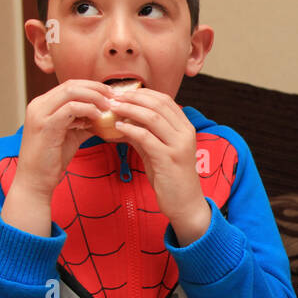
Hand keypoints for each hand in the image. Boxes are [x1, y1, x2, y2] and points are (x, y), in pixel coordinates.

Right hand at [3, 80, 112, 235]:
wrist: (35, 182)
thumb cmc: (52, 160)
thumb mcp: (71, 135)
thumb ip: (84, 122)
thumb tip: (105, 115)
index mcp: (43, 104)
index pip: (70, 85)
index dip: (93, 87)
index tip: (112, 95)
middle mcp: (39, 104)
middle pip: (72, 84)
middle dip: (97, 88)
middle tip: (116, 97)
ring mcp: (40, 114)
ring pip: (71, 92)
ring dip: (95, 97)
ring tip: (110, 107)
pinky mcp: (45, 126)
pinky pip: (71, 109)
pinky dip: (88, 110)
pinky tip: (99, 118)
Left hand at [106, 86, 211, 244]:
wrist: (185, 204)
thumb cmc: (171, 178)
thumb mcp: (159, 151)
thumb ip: (146, 135)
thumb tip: (125, 120)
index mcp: (185, 128)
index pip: (164, 100)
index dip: (142, 93)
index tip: (123, 92)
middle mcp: (185, 133)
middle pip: (158, 104)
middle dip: (133, 97)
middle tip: (113, 97)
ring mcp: (179, 145)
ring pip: (152, 117)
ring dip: (129, 109)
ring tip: (112, 108)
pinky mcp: (168, 159)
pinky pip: (146, 137)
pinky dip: (130, 129)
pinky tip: (118, 127)